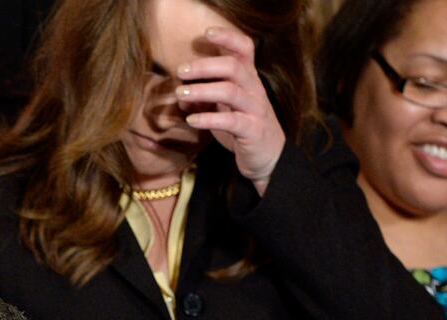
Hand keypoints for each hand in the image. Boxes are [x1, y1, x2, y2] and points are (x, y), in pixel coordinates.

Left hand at [176, 26, 286, 194]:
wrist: (267, 158)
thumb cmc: (242, 128)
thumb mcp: (222, 109)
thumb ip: (203, 98)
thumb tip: (180, 91)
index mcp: (248, 79)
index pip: (244, 49)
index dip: (228, 38)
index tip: (207, 33)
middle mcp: (254, 90)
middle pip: (233, 67)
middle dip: (205, 65)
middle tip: (181, 70)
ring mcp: (255, 109)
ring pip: (231, 91)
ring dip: (202, 90)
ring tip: (180, 93)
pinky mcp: (252, 130)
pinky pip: (231, 121)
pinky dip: (208, 118)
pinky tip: (191, 119)